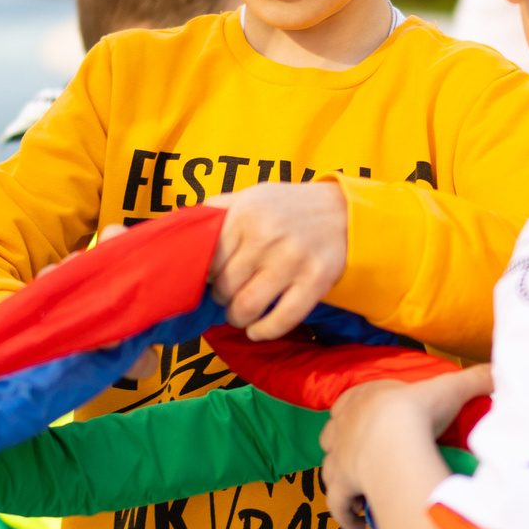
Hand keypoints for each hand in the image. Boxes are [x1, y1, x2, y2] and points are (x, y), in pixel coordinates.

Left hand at [210, 181, 348, 339]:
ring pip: (248, 306)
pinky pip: (282, 319)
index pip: (207, 260)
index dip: (206, 275)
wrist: (345, 211)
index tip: (213, 278)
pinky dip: (264, 331)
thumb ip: (218, 210)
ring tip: (241, 314)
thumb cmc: (289, 207)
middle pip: (224, 287)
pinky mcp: (316, 280)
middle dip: (222, 298)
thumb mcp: (252, 196)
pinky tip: (258, 330)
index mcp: (244, 214)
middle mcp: (266, 236)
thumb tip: (183, 231)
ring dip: (238, 318)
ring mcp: (292, 259)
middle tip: (229, 296)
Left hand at [320, 366, 490, 528]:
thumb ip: (475, 380)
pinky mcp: (341, 485)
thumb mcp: (450, 389)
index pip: (347, 402)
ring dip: (341, 482)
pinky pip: (337, 504)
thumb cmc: (418, 410)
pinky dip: (345, 516)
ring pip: (329, 470)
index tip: (368, 423)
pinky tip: (358, 527)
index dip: (354, 412)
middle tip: (364, 459)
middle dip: (343, 447)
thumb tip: (501, 372)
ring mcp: (339, 457)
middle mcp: (343, 427)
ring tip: (360, 495)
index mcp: (361, 398)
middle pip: (332, 435)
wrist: (397, 437)